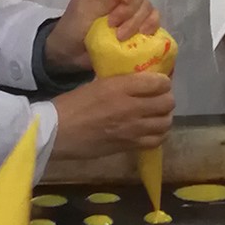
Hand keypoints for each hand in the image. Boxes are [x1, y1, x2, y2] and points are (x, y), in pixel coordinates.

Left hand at [43, 0, 159, 74]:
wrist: (72, 52)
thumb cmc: (74, 26)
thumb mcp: (84, 10)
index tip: (123, 2)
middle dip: (129, 11)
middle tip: (112, 25)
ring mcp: (132, 7)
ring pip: (147, 7)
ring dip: (137, 22)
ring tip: (120, 37)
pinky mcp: (138, 24)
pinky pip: (153, 20)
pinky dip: (151, 26)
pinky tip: (143, 34)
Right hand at [51, 71, 174, 157]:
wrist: (57, 132)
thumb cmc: (72, 105)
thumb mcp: (97, 84)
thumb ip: (119, 82)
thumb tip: (135, 79)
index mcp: (120, 87)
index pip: (159, 82)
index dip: (163, 81)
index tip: (159, 81)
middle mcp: (131, 107)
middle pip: (167, 102)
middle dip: (166, 98)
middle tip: (159, 97)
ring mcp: (133, 129)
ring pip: (166, 122)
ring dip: (164, 116)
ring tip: (157, 114)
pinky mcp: (130, 145)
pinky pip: (156, 140)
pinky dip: (158, 134)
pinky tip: (151, 130)